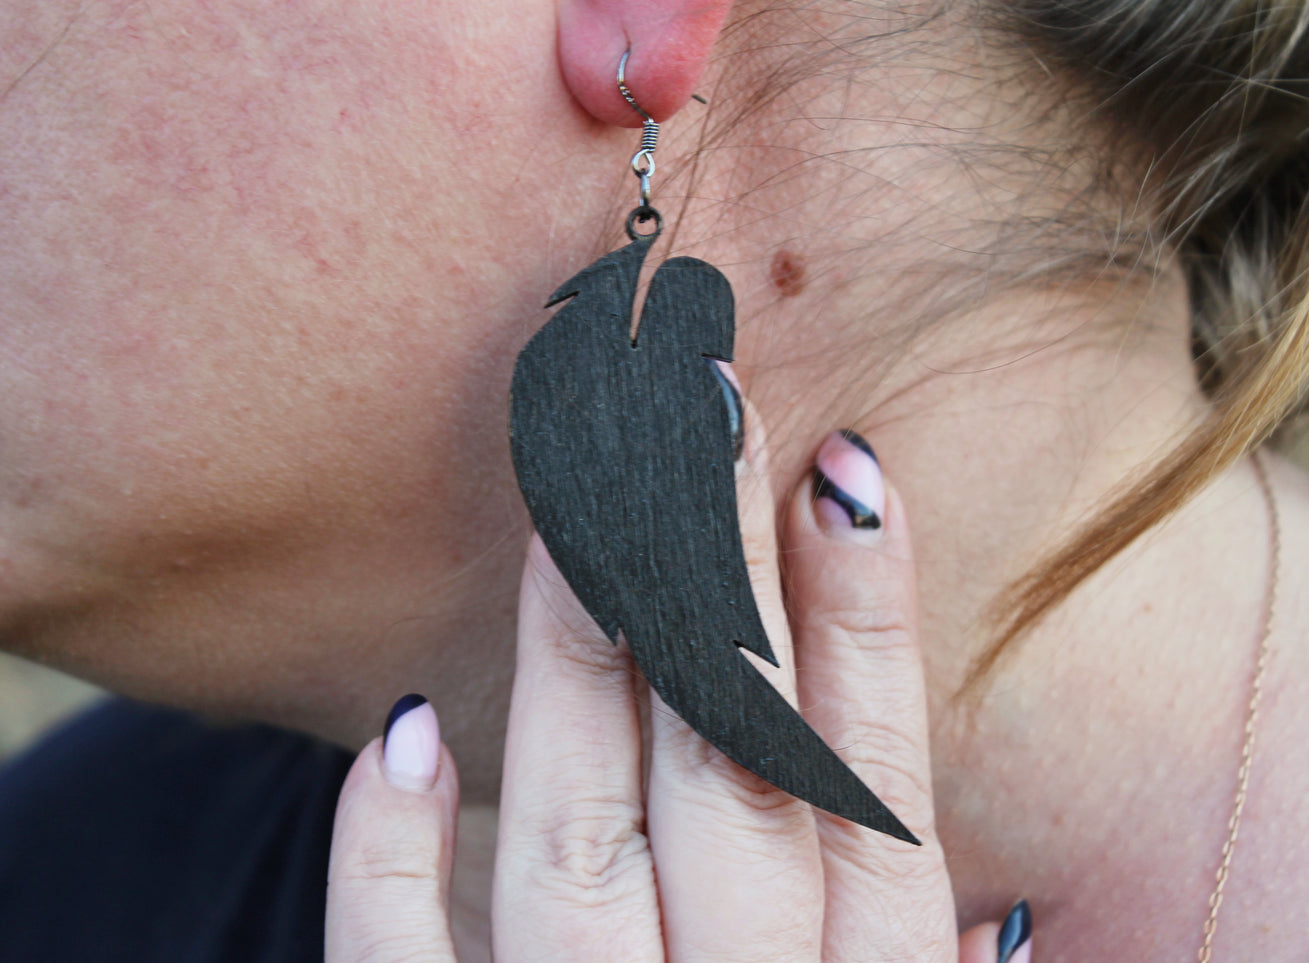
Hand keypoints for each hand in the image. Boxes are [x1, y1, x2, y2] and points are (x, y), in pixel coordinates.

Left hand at [324, 413, 1029, 961]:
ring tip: (579, 495)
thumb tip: (1000, 912)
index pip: (872, 803)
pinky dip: (392, 859)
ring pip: (582, 839)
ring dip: (583, 658)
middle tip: (700, 411)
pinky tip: (406, 724)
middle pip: (731, 781)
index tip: (849, 473)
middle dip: (720, 585)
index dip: (869, 636)